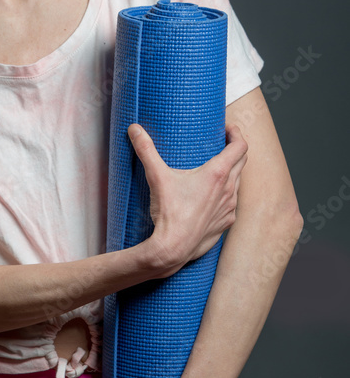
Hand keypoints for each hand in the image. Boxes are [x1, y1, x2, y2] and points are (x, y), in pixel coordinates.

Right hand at [127, 121, 247, 274]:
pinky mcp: (225, 222)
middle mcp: (229, 189)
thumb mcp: (157, 177)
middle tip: (223, 143)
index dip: (237, 133)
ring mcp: (230, 207)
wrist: (174, 248)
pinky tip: (213, 197)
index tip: (228, 129)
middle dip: (234, 149)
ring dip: (232, 172)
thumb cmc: (169, 213)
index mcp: (217, 174)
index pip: (240, 146)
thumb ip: (146, 150)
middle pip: (242, 161)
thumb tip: (135, 129)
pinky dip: (226, 195)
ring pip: (238, 183)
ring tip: (216, 169)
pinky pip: (231, 203)